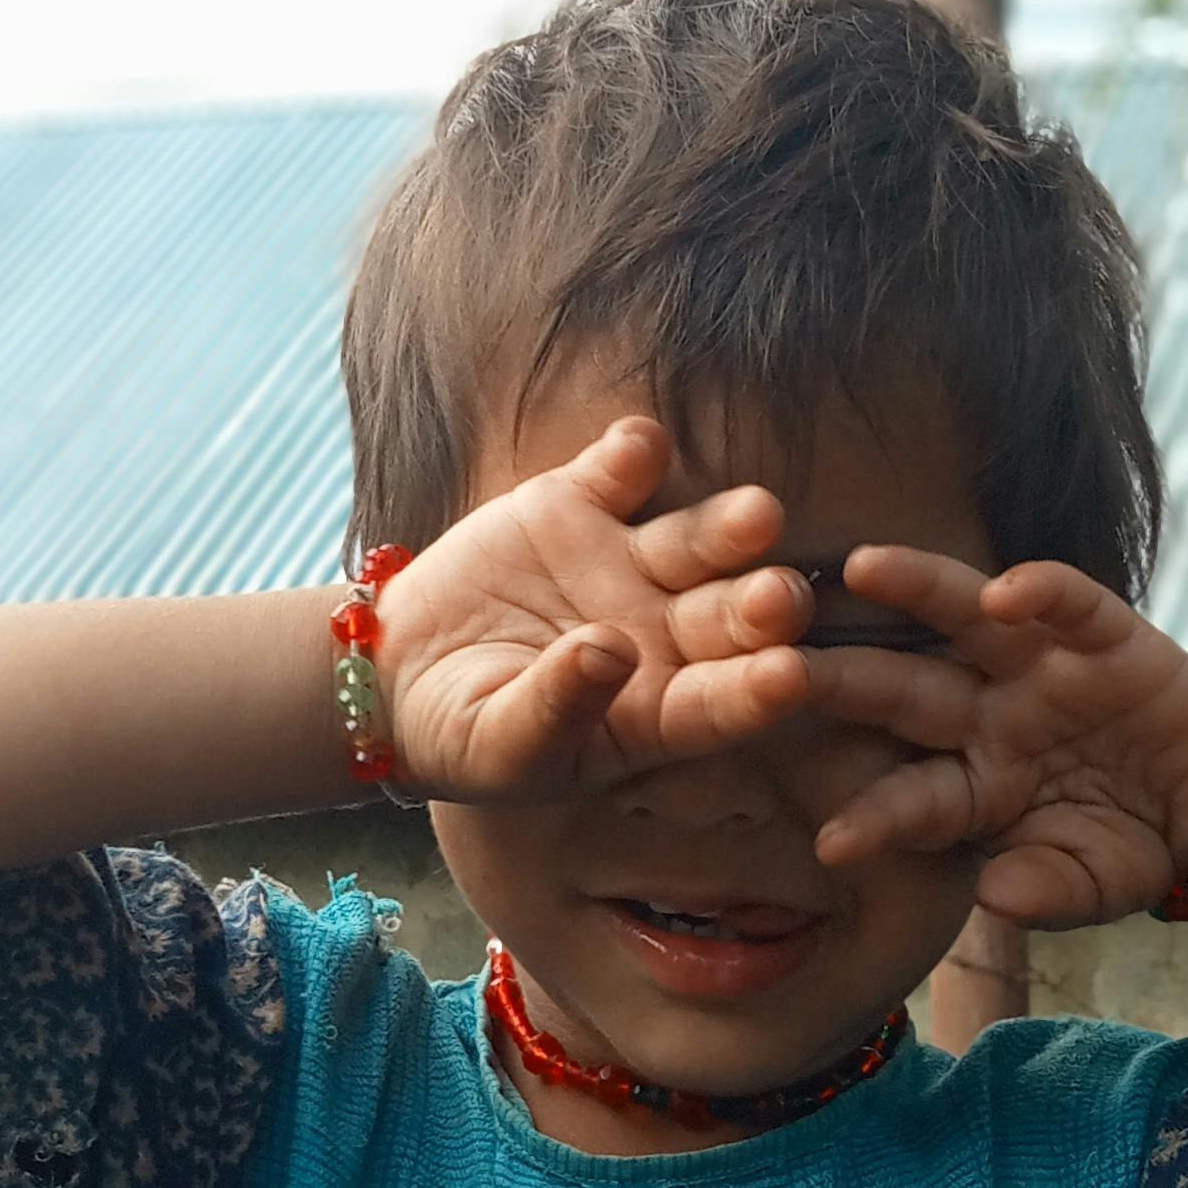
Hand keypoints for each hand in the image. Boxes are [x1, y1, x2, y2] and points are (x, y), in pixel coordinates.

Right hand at [371, 416, 819, 800]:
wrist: (399, 670)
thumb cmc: (461, 737)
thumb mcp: (499, 745)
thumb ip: (556, 708)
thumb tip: (606, 654)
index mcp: (658, 712)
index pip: (720, 704)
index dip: (756, 693)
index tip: (789, 677)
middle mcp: (663, 635)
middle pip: (728, 617)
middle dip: (762, 606)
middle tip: (783, 595)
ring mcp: (628, 564)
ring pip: (695, 540)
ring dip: (727, 526)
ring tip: (759, 514)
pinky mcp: (581, 504)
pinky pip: (616, 472)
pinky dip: (632, 453)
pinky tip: (642, 442)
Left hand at [799, 549, 1187, 929]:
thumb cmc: (1135, 845)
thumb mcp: (1090, 885)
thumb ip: (1044, 893)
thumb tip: (995, 894)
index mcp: (973, 783)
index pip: (909, 798)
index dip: (875, 818)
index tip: (831, 845)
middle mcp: (991, 713)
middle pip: (902, 689)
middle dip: (839, 677)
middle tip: (769, 663)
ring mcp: (1041, 668)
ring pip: (964, 619)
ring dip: (915, 588)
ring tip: (861, 565)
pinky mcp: (1106, 634)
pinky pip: (1070, 604)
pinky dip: (1042, 593)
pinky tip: (1008, 590)